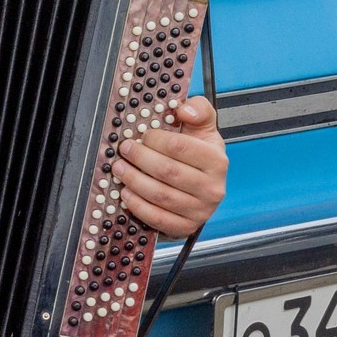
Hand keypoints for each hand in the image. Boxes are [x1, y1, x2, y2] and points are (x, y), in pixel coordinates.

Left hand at [113, 95, 226, 238]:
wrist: (205, 190)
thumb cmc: (199, 157)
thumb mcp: (204, 130)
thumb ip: (199, 111)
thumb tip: (185, 109)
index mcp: (216, 160)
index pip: (180, 147)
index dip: (155, 139)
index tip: (142, 135)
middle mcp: (212, 187)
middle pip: (167, 171)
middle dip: (140, 158)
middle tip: (124, 150)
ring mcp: (200, 210)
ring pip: (160, 195)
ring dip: (134, 180)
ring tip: (119, 169)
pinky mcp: (186, 227)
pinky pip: (158, 218)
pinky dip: (138, 205)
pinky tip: (126, 193)